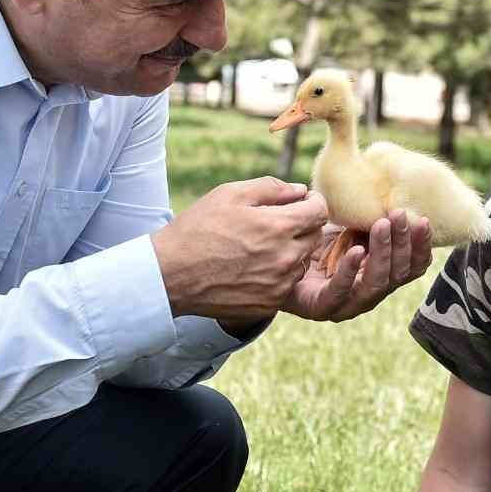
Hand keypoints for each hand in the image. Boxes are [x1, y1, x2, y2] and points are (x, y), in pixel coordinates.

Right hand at [151, 177, 328, 322]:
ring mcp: (279, 284)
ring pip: (302, 261)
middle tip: (277, 222)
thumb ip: (271, 188)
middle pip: (314, 236)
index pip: (320, 211)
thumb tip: (299, 190)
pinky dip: (279, 273)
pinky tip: (254, 266)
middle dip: (302, 225)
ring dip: (292, 250)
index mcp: (277, 226)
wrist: (171, 274)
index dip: (313, 201)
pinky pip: (288, 283)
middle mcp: (285, 257)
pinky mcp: (270, 303)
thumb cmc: (198, 229)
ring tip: (261, 245)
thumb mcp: (229, 194)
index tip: (302, 201)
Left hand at [281, 208, 432, 321]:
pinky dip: (350, 270)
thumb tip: (393, 189)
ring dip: (382, 253)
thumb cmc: (317, 240)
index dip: (421, 246)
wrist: (276, 257)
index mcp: (382, 276)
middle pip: (398, 274)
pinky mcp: (321, 307)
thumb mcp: (349, 225)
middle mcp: (370, 293)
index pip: (413, 267)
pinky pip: (341, 292)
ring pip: (377, 284)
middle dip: (402, 243)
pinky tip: (355, 250)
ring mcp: (348, 305)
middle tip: (398, 215)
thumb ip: (370, 217)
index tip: (423, 220)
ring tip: (380, 225)